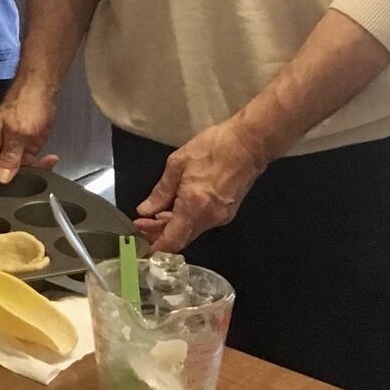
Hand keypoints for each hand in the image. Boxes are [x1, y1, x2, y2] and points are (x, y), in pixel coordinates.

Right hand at [0, 84, 58, 181]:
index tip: (2, 191)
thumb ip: (9, 158)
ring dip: (31, 172)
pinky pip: (29, 164)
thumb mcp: (17, 133)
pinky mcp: (25, 148)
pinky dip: (40, 165)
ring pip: (16, 172)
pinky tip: (50, 160)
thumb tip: (1, 179)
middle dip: (14, 181)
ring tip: (43, 166)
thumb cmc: (25, 104)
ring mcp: (10, 149)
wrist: (43, 89)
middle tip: (28, 180)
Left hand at [133, 117, 266, 252]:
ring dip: (173, 226)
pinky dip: (186, 220)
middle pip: (182, 238)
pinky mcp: (228, 213)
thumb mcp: (177, 164)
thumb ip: (161, 192)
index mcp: (194, 206)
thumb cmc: (211, 148)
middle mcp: (209, 218)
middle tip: (142, 222)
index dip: (155, 246)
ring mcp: (221, 217)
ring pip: (191, 231)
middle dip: (160, 234)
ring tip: (155, 213)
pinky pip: (202, 223)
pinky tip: (176, 208)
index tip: (140, 240)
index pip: (173, 241)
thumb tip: (145, 211)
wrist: (249, 144)